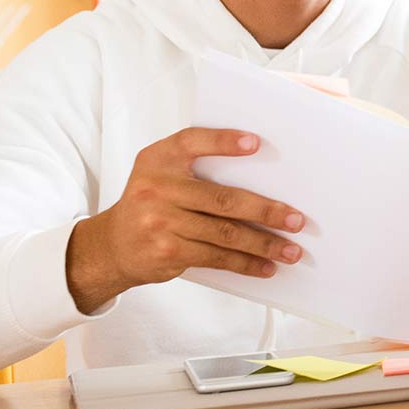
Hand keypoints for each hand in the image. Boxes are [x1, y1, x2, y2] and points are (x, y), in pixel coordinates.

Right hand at [66, 128, 305, 312]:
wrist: (111, 245)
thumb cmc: (151, 201)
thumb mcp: (161, 173)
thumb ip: (197, 167)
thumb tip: (264, 177)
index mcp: (158, 159)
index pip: (192, 142)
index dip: (223, 141)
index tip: (256, 143)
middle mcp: (156, 188)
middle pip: (223, 199)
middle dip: (266, 211)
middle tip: (297, 220)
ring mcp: (159, 223)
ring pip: (224, 234)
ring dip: (264, 244)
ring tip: (291, 251)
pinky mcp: (167, 252)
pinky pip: (215, 257)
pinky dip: (245, 263)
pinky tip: (266, 266)